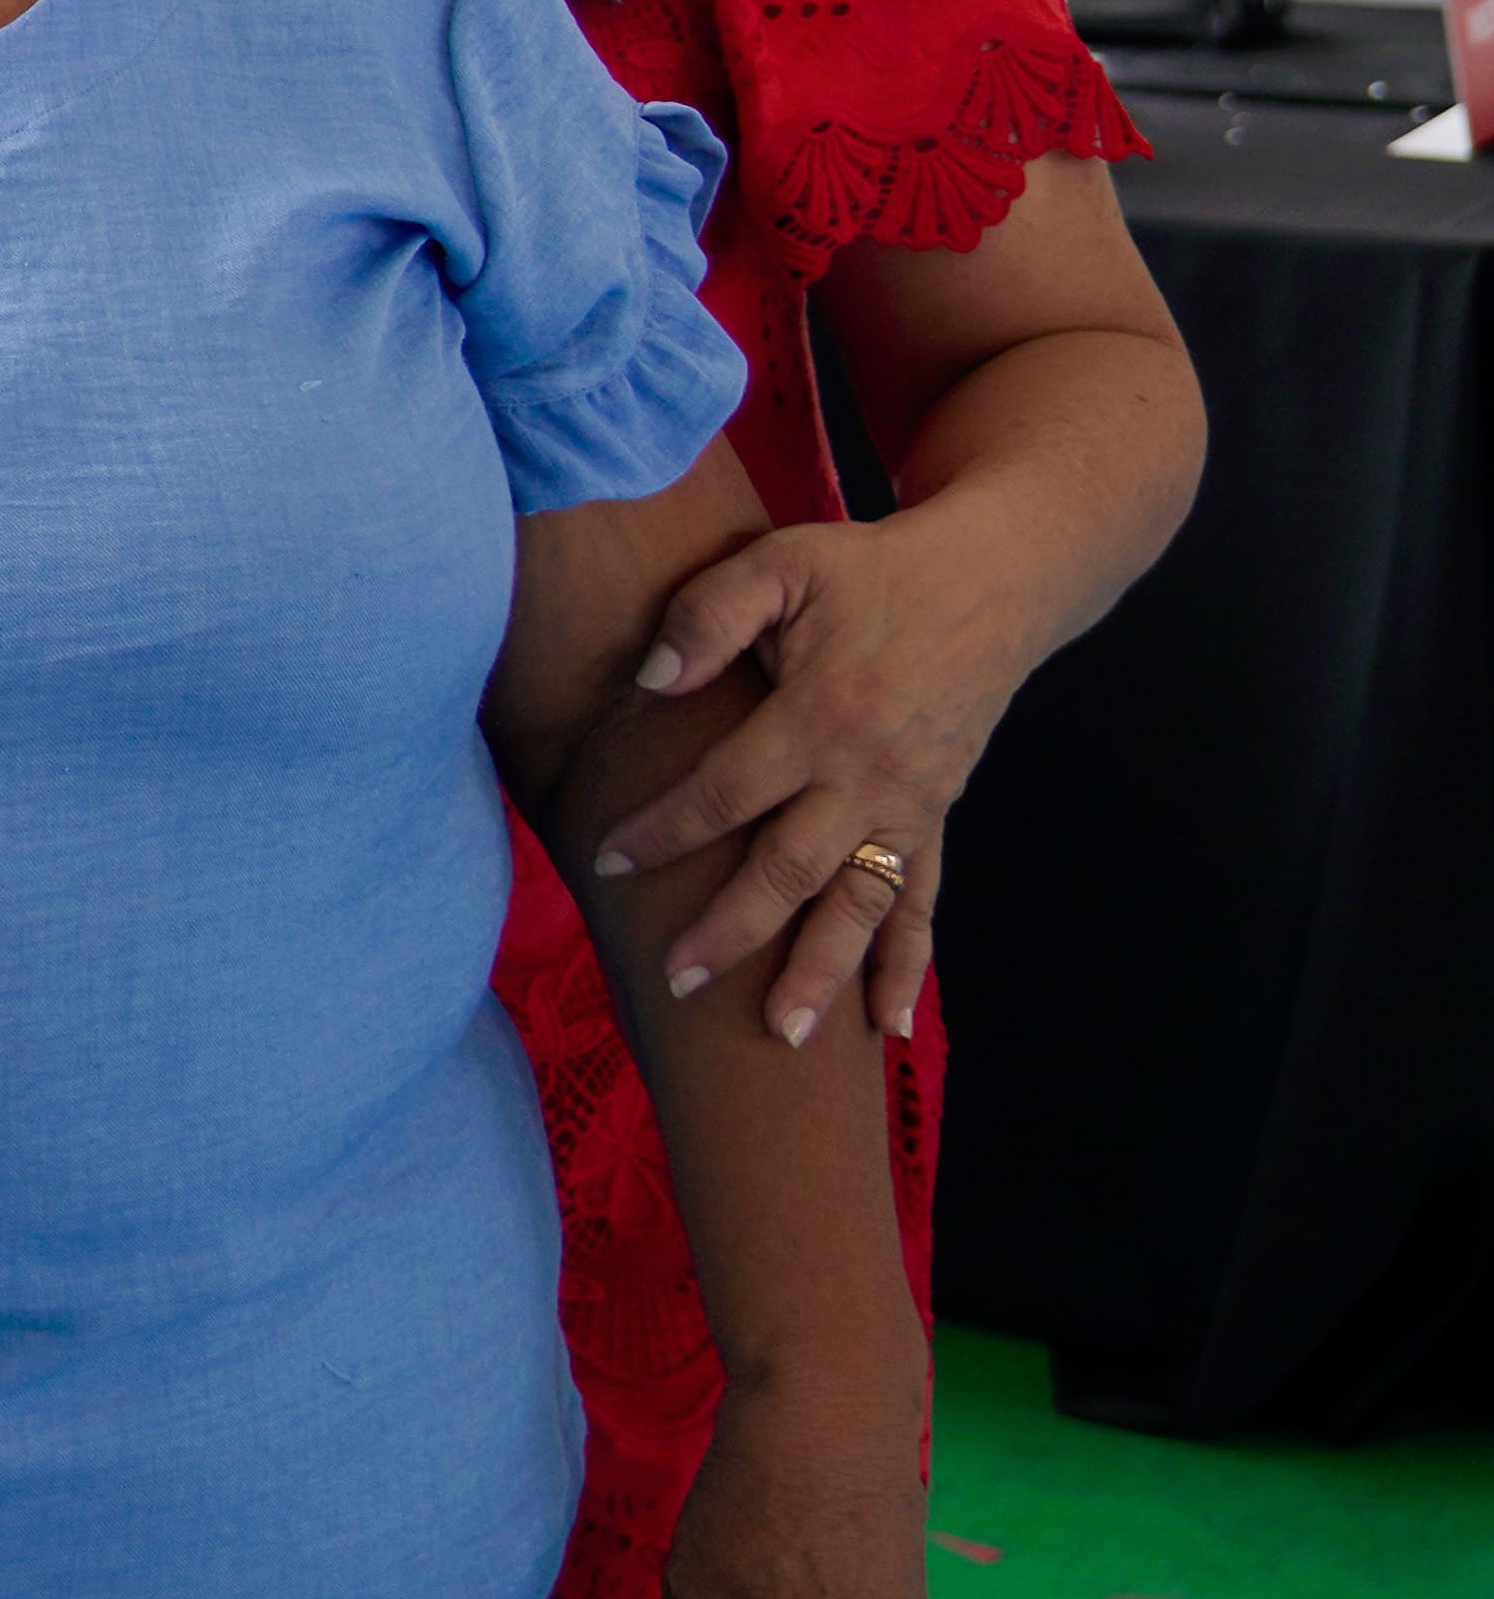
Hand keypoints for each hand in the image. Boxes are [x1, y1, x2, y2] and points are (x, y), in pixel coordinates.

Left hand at [600, 513, 1030, 1044]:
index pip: (726, 791)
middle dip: (733, 931)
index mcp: (821, 715)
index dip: (664, 828)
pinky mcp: (936, 819)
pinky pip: (925, 904)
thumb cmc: (869, 571)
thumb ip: (711, 614)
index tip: (607, 860)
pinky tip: (890, 1028)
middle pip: (791, 870)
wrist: (991, 582)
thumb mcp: (783, 564)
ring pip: (861, 905)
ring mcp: (910, 806)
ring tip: (785, 1035)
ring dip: (824, 972)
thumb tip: (652, 680)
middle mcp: (868, 775)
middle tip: (678, 982)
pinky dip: (908, 965)